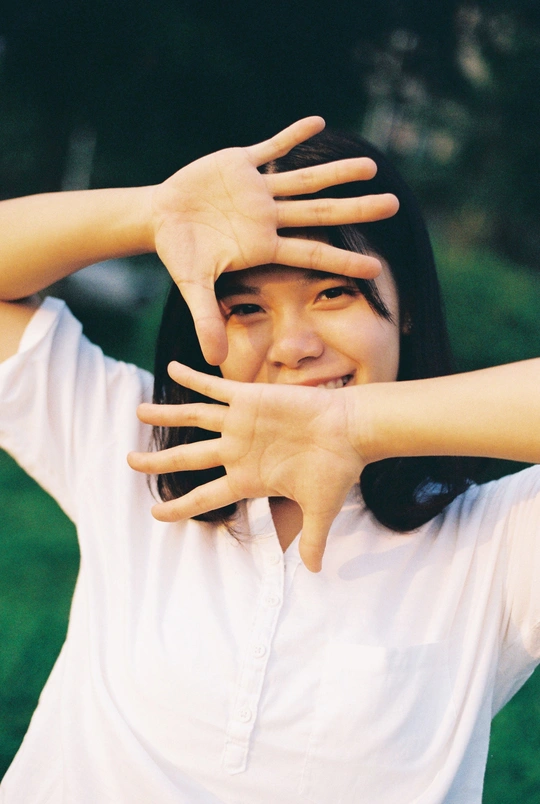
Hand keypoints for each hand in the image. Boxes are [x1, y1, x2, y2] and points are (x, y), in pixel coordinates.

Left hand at [127, 362, 365, 571]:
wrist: (350, 431)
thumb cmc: (336, 469)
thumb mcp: (320, 509)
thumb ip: (313, 538)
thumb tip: (316, 570)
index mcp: (247, 478)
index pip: (204, 496)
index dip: (178, 506)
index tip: (155, 514)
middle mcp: (237, 451)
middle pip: (187, 457)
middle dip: (156, 461)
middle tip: (129, 462)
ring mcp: (240, 424)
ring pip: (193, 418)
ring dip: (165, 415)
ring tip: (138, 411)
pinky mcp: (249, 398)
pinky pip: (214, 387)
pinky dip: (191, 379)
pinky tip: (170, 368)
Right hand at [150, 116, 398, 364]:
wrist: (161, 218)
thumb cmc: (181, 254)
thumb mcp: (193, 287)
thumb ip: (206, 319)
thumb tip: (213, 361)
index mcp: (264, 245)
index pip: (312, 253)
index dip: (344, 259)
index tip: (377, 268)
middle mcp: (269, 217)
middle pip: (321, 213)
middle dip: (356, 210)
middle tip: (394, 205)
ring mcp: (258, 190)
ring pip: (304, 180)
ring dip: (336, 172)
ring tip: (372, 166)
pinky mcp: (241, 163)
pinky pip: (271, 147)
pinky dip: (292, 135)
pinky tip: (318, 122)